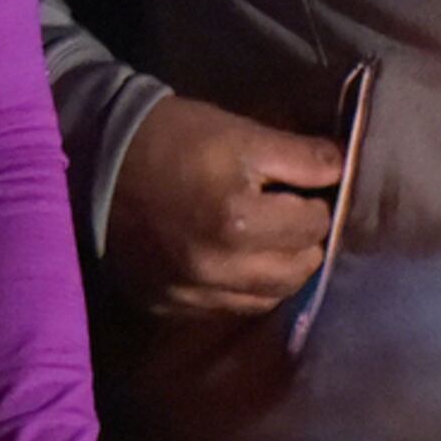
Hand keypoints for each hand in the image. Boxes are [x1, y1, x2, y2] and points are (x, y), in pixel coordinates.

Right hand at [100, 93, 343, 318]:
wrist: (99, 163)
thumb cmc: (175, 139)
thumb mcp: (241, 132)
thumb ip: (300, 156)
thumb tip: (341, 170)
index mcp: (240, 221)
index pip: (316, 224)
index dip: (315, 201)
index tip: (300, 188)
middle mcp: (221, 269)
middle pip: (301, 269)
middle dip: (304, 240)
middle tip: (288, 214)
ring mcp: (196, 294)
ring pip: (271, 296)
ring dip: (279, 268)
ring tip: (267, 239)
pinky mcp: (174, 305)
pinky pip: (232, 308)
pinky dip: (244, 286)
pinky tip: (236, 259)